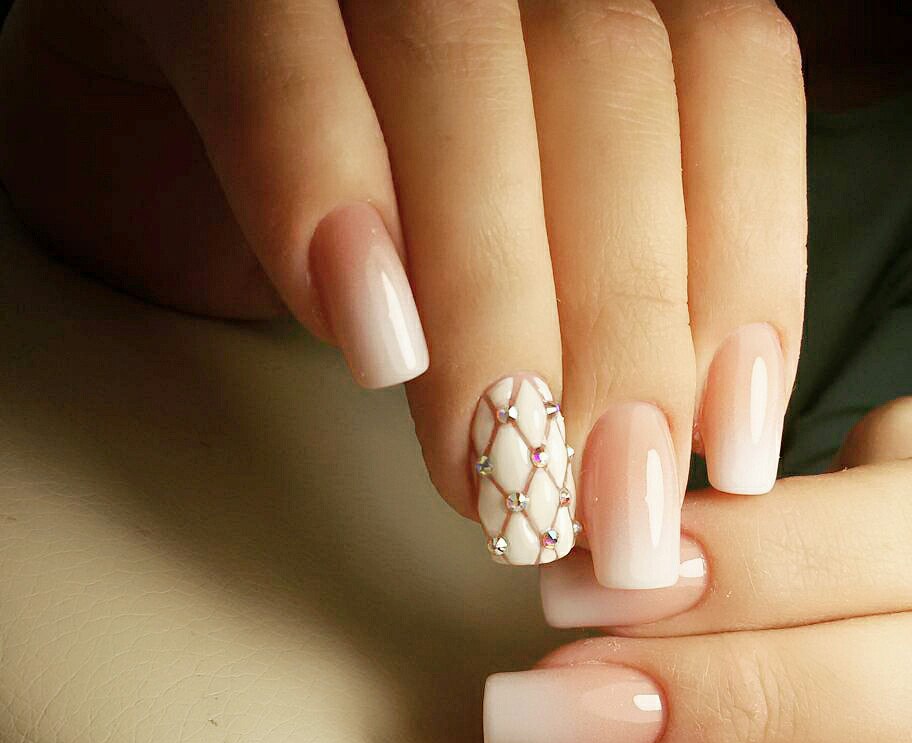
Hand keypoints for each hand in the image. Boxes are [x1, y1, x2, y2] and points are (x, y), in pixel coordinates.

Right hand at [0, 0, 806, 574]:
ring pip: (468, 67)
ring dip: (494, 298)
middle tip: (601, 505)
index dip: (747, 267)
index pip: (728, 77)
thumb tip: (664, 452)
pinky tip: (372, 344)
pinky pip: (276, 49)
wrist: (145, 128)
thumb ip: (592, 305)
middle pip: (609, 86)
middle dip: (621, 324)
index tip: (725, 449)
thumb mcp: (505, 265)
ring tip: (493, 470)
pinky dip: (326, 188)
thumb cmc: (359, 207)